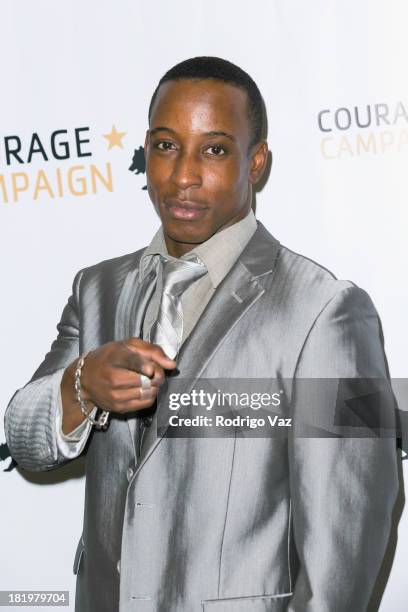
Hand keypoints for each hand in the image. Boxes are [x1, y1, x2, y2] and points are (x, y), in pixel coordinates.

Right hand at [61, 338, 175, 433]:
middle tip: (154, 370)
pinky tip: (143, 388)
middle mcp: (113, 378)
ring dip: (154, 386)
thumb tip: (172, 364)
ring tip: (147, 379)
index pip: (132, 362)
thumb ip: (152, 351)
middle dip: (156, 375)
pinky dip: (150, 395)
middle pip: (146, 380)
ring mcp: (115, 395)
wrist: (85, 378)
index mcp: (115, 357)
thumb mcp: (128, 346)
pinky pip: (145, 403)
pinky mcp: (118, 408)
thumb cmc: (110, 357)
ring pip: (148, 392)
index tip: (151, 369)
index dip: (144, 366)